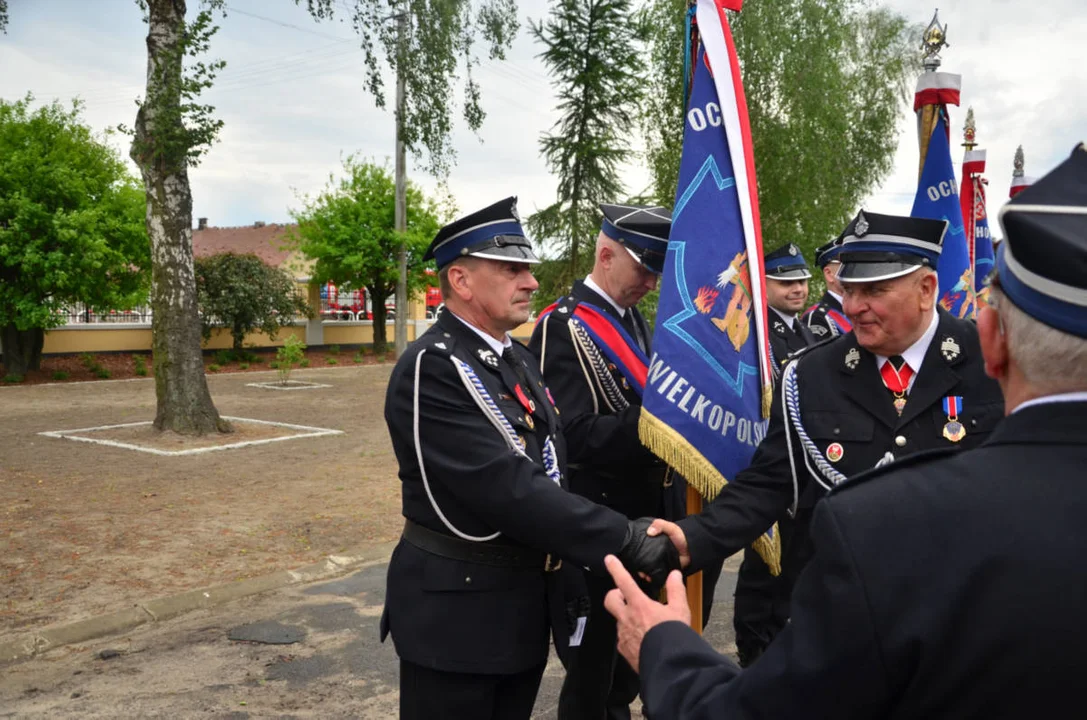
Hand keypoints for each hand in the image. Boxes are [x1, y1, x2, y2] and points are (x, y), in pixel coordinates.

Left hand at [603, 554, 689, 672]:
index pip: (623, 581)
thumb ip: (676, 590)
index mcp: (639, 605)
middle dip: (614, 595)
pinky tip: (642, 639)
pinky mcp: (623, 650)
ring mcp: (623, 635)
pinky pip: (622, 638)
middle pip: (610, 600)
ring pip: (618, 620)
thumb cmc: (674, 636)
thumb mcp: (680, 610)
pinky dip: (630, 635)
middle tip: (624, 596)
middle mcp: (627, 618)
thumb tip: (675, 574)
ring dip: (626, 617)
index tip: (608, 559)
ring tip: (643, 622)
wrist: (669, 665)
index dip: (615, 568)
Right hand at [618, 518, 680, 590]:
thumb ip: (660, 525)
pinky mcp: (663, 570)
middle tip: (637, 568)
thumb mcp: (670, 527)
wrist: (693, 548)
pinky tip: (650, 578)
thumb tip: (649, 531)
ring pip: (647, 569)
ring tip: (643, 574)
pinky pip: (656, 575)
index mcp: (651, 542)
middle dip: (638, 565)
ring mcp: (657, 562)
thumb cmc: (680, 536)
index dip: (633, 550)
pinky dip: (652, 577)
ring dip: (644, 572)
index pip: (638, 546)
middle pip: (641, 560)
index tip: (629, 554)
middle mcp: (652, 553)